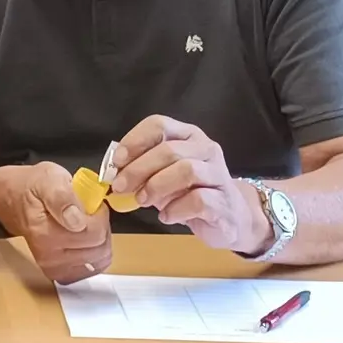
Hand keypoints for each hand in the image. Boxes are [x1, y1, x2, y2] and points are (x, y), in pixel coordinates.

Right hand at [0, 162, 111, 283]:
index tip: (89, 202)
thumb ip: (62, 196)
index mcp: (45, 232)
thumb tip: (76, 221)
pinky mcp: (59, 274)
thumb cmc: (31, 187)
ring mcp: (53, 268)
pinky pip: (92, 269)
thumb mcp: (48, 177)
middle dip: (100, 227)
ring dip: (99, 240)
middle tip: (87, 212)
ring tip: (85, 224)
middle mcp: (48, 256)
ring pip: (99, 259)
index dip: (99, 214)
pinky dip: (94, 253)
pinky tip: (84, 239)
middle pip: (99, 248)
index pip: (95, 233)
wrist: (12, 200)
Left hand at [109, 115, 270, 253]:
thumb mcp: (161, 175)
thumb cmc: (188, 192)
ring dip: (157, 187)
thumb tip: (113, 172)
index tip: (116, 162)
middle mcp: (206, 149)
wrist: (229, 218)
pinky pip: (198, 200)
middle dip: (138, 169)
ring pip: (186, 170)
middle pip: (169, 150)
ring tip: (142, 201)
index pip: (159, 125)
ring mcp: (219, 174)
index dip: (134, 141)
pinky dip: (175, 210)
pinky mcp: (224, 202)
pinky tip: (166, 216)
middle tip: (120, 187)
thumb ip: (140, 169)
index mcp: (187, 135)